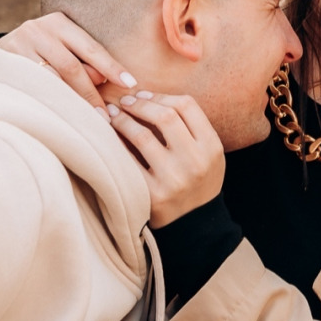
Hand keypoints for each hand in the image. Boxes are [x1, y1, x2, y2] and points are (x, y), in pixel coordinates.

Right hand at [0, 12, 136, 114]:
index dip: (112, 67)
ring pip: (51, 80)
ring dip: (71, 102)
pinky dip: (49, 103)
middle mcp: (38, 29)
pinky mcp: (5, 63)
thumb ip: (81, 62)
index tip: (130, 84)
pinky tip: (59, 117)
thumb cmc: (35, 55)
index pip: (91, 48)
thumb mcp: (59, 49)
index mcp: (59, 22)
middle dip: (90, 94)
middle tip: (105, 117)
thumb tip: (104, 81)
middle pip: (71, 67)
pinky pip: (32, 88)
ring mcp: (18, 45)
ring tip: (86, 121)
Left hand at [109, 92, 224, 227]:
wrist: (196, 225)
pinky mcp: (153, 196)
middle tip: (125, 102)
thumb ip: (189, 127)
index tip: (143, 95)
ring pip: (142, 136)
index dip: (160, 96)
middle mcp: (195, 161)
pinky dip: (116, 145)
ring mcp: (174, 179)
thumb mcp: (207, 154)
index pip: (186, 105)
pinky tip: (109, 138)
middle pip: (164, 116)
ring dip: (123, 120)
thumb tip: (147, 97)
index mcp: (212, 146)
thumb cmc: (197, 181)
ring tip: (113, 115)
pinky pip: (129, 162)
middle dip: (139, 104)